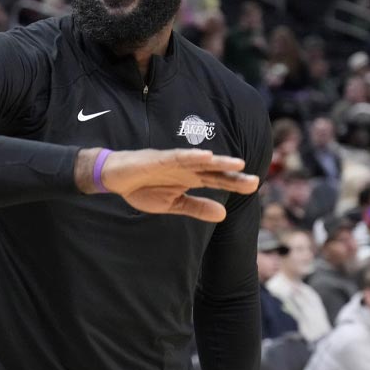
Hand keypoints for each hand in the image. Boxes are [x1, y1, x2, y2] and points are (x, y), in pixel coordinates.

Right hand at [88, 148, 258, 222]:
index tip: (254, 186)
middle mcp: (186, 168)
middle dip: (232, 175)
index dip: (234, 183)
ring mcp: (173, 162)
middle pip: (213, 170)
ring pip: (199, 161)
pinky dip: (191, 156)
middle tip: (254, 180)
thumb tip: (224, 213)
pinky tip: (204, 157)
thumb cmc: (143, 188)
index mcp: (190, 179)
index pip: (217, 180)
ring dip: (218, 162)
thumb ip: (197, 207)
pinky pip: (177, 157)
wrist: (115, 178)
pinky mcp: (159, 159)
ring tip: (237, 164)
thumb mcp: (172, 204)